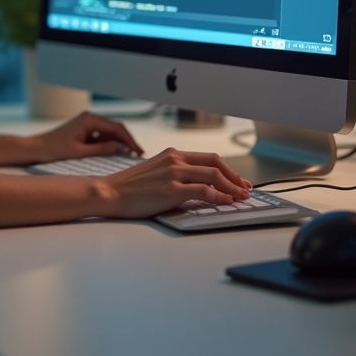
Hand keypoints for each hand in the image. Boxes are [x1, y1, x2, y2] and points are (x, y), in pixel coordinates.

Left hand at [29, 111, 144, 163]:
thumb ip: (101, 149)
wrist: (35, 149)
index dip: (129, 140)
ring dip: (118, 144)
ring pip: (109, 134)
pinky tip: (114, 155)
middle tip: (137, 155)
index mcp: (89, 119)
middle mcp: (89, 118)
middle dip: (126, 142)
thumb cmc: (53, 149)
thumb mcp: (79, 152)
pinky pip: (101, 138)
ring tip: (128, 157)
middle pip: (115, 129)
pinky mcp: (84, 132)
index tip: (137, 151)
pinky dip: (108, 146)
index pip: (117, 128)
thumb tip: (120, 148)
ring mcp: (87, 125)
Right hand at [98, 148, 251, 218]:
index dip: (227, 169)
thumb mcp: (155, 172)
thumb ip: (175, 173)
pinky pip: (204, 191)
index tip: (237, 180)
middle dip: (235, 177)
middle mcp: (175, 160)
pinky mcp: (171, 190)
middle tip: (245, 188)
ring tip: (241, 197)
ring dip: (232, 188)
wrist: (109, 192)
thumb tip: (196, 184)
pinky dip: (220, 197)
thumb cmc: (129, 187)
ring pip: (213, 176)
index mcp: (172, 154)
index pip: (208, 157)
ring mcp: (174, 174)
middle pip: (215, 163)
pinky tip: (226, 202)